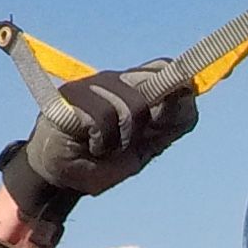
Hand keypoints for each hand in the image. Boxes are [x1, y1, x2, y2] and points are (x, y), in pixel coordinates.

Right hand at [4, 60, 199, 212]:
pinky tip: (92, 146)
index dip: (176, 90)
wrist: (60, 178)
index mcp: (134, 88)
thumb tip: (188, 91)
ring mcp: (92, 84)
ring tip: (106, 147)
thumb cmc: (101, 162)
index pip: (163, 68)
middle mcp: (115, 79)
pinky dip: (103, 142)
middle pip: (155, 81)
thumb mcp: (145, 149)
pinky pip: (105, 117)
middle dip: (152, 120)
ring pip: (133, 104)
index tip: (167, 121)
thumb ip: (170, 123)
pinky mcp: (71, 96)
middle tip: (132, 141)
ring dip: (123, 139)